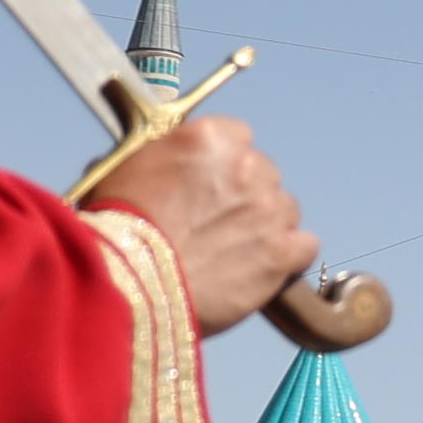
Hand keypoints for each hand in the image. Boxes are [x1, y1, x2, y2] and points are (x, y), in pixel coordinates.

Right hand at [86, 116, 318, 332]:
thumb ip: (161, 156)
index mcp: (210, 139)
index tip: (208, 186)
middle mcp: (247, 166)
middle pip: (264, 175)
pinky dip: (288, 258)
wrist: (129, 284)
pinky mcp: (282, 252)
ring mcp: (269, 209)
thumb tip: (165, 154)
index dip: (223, 166)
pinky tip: (261, 269)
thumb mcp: (126, 170)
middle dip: (244, 197)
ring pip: (285, 210)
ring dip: (266, 227)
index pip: (238, 138)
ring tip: (232, 253)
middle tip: (214, 226)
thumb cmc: (118, 229)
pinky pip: (305, 246)